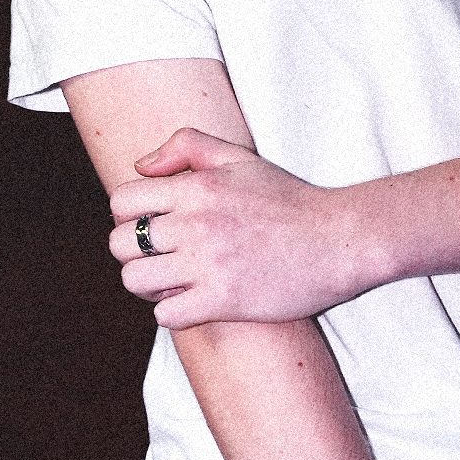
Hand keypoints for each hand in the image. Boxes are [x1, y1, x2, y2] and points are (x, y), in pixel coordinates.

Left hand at [107, 130, 362, 325]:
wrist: (339, 241)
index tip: (152, 228)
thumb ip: (186, 146)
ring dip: (148, 286)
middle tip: (160, 259)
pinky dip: (172, 312)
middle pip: (120, 244)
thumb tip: (140, 166)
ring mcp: (207, 264)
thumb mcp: (239, 157)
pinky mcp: (223, 301)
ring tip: (173, 283)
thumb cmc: (291, 201)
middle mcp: (195, 224)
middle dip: (132, 254)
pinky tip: (193, 303)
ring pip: (136, 281)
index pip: (122, 201)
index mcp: (195, 187)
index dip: (128, 217)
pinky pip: (166, 314)